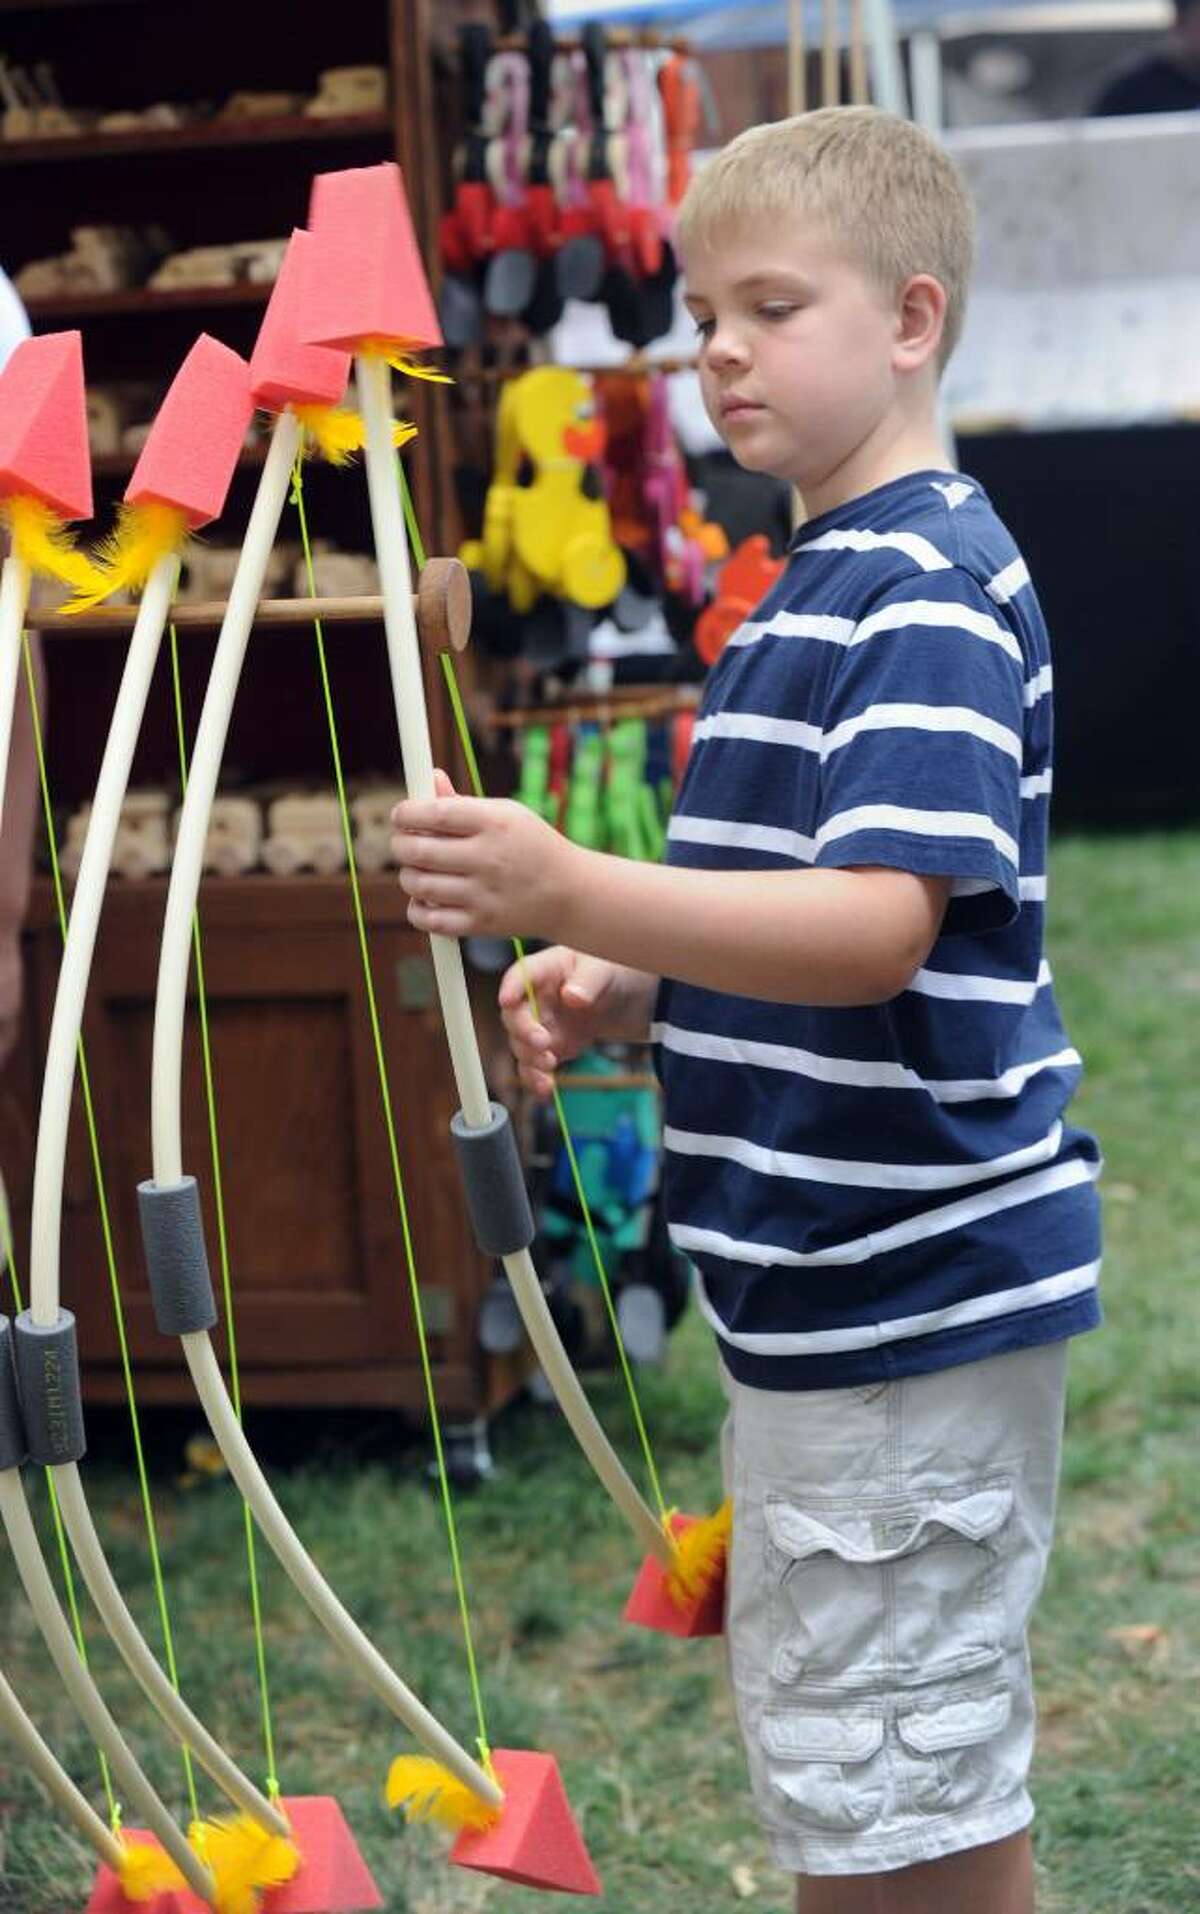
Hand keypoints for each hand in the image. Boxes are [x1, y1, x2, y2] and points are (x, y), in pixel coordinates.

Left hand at [391, 770, 578, 940]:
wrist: (569, 894)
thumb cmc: (532, 846)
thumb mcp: (508, 814)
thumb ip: (463, 801)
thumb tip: (428, 778)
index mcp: (494, 823)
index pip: (434, 813)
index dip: (406, 812)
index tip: (401, 814)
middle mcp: (488, 858)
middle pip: (418, 851)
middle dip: (400, 844)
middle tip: (403, 843)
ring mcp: (484, 894)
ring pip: (418, 885)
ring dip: (408, 876)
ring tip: (417, 870)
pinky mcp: (481, 924)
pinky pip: (429, 920)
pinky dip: (417, 909)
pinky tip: (426, 898)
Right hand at [498, 945, 629, 1098]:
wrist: (626, 999)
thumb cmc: (611, 972)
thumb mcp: (605, 970)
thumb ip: (589, 981)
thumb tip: (572, 996)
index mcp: (545, 970)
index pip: (519, 976)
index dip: (510, 988)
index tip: (506, 1001)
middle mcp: (535, 999)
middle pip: (514, 1016)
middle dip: (523, 1032)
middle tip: (543, 1043)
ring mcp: (540, 1025)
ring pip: (521, 1046)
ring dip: (530, 1059)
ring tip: (550, 1064)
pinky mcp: (549, 1049)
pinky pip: (535, 1067)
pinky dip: (537, 1079)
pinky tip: (545, 1089)